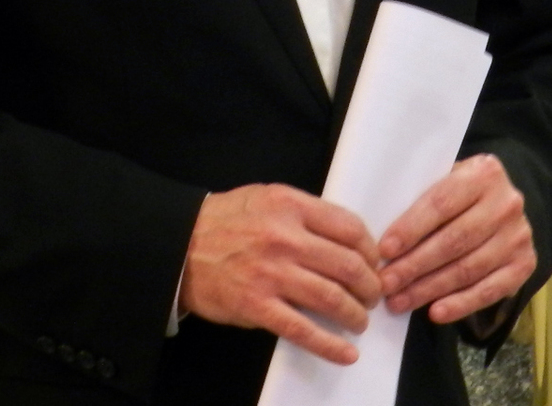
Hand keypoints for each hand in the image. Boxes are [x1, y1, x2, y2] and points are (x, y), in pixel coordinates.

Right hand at [179, 184, 382, 363]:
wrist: (178, 245)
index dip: (371, 250)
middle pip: (348, 265)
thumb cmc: (224, 221)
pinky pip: (302, 330)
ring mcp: (271, 273)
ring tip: (359, 321)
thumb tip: (345, 240)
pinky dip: (330, 345)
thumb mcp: (265, 198)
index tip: (373, 263)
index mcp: (289, 206)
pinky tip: (346, 353)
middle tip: (372, 296)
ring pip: (332, 298)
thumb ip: (304, 213)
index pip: (350, 227)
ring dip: (355, 315)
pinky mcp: (257, 305)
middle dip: (369, 286)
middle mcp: (284, 237)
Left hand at [377, 154, 534, 325]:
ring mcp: (519, 236)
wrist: (503, 202)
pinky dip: (461, 304)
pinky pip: (491, 291)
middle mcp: (507, 203)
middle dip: (414, 266)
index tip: (384, 250)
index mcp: (483, 173)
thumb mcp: (443, 179)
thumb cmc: (458, 193)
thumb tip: (376, 234)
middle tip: (385, 284)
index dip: (410, 229)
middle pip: (453, 241)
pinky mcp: (526, 264)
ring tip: (400, 301)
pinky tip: (435, 313)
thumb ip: (420, 196)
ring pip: (468, 269)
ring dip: (430, 289)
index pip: (440, 203)